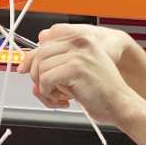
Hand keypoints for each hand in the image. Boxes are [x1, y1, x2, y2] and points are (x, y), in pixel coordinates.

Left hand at [17, 27, 140, 126]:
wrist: (121, 104)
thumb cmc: (102, 92)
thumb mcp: (76, 73)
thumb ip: (55, 66)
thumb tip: (26, 68)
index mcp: (80, 40)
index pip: (44, 45)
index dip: (31, 60)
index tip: (24, 71)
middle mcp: (79, 43)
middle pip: (39, 56)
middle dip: (37, 77)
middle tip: (49, 92)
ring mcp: (78, 54)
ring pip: (40, 69)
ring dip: (44, 88)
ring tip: (59, 97)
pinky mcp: (76, 68)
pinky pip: (45, 80)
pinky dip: (48, 93)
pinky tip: (63, 100)